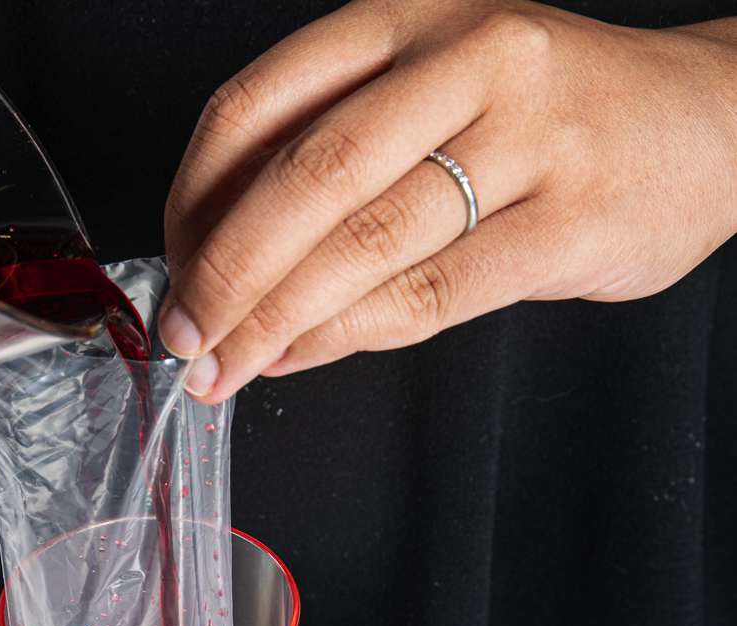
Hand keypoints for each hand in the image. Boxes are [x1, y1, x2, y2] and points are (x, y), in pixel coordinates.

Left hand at [158, 0, 736, 401]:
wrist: (710, 121)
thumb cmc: (545, 115)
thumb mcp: (429, 88)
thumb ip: (331, 152)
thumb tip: (218, 261)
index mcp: (403, 18)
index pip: (252, 107)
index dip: (190, 201)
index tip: (170, 267)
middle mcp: (463, 60)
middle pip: (302, 178)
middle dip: (224, 275)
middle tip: (186, 336)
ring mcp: (526, 136)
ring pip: (363, 243)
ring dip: (275, 321)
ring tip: (228, 364)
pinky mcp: (570, 220)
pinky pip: (430, 293)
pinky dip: (348, 336)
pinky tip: (302, 355)